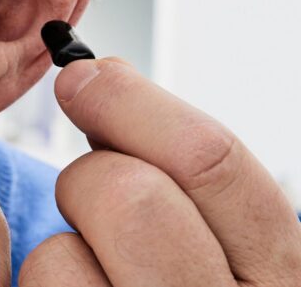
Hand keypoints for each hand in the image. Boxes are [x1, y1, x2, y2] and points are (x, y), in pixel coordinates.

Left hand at [20, 58, 300, 286]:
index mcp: (280, 278)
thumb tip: (100, 74)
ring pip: (61, 255)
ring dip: (60, 250)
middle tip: (88, 194)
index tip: (83, 77)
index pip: (214, 160)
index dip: (132, 102)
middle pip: (127, 196)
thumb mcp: (223, 247)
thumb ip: (184, 176)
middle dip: (87, 175)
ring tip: (92, 276)